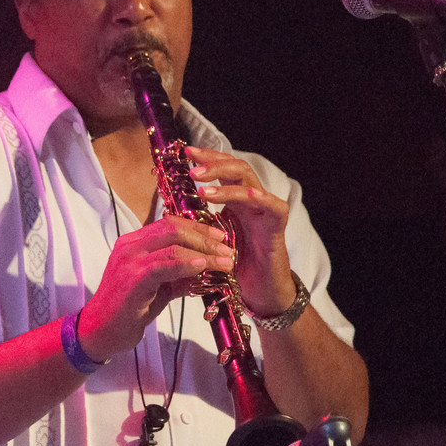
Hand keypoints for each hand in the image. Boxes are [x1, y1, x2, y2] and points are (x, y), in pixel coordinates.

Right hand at [77, 214, 234, 359]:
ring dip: (204, 251)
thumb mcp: (158, 288)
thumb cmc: (128, 310)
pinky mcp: (133, 279)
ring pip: (172, 243)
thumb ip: (179, 275)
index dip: (198, 227)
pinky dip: (187, 264)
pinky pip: (164, 265)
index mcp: (134, 242)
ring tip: (224, 261)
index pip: (170, 223)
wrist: (100, 331)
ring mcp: (130, 261)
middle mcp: (130, 246)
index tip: (220, 237)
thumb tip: (206, 269)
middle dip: (205, 237)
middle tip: (227, 249)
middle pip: (174, 228)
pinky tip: (202, 266)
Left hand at [184, 145, 295, 315]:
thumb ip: (197, 222)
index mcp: (235, 200)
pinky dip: (248, 196)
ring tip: (201, 185)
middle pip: (235, 166)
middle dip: (212, 162)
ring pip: (247, 179)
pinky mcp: (277, 222)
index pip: (222, 168)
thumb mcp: (210, 240)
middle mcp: (251, 198)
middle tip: (190, 163)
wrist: (260, 292)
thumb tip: (167, 210)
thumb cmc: (234, 267)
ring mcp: (266, 207)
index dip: (204, 158)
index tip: (182, 153)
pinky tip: (230, 196)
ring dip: (223, 178)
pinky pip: (267, 202)